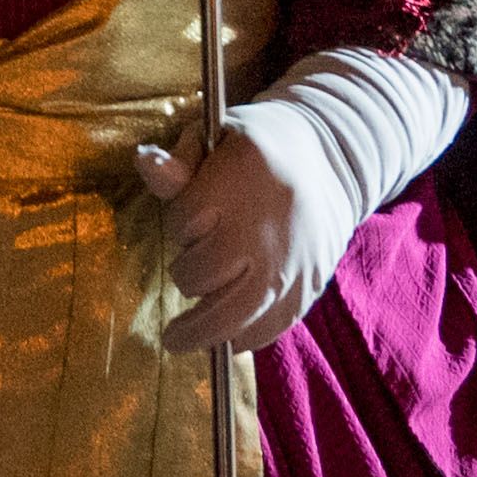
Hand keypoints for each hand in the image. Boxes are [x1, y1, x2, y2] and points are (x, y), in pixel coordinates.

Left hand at [132, 107, 359, 358]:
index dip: (180, 223)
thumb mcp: (216, 137)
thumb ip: (179, 161)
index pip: (186, 219)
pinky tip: (224, 337)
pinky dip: (243, 338)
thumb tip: (145, 163)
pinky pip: (270, 326)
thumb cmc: (256, 151)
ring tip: (178, 339)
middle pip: (207, 273)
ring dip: (202, 331)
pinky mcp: (309, 287)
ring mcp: (294, 262)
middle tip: (180, 279)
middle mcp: (270, 224)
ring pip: (238, 314)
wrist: (331, 165)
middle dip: (186, 279)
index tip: (190, 221)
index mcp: (243, 175)